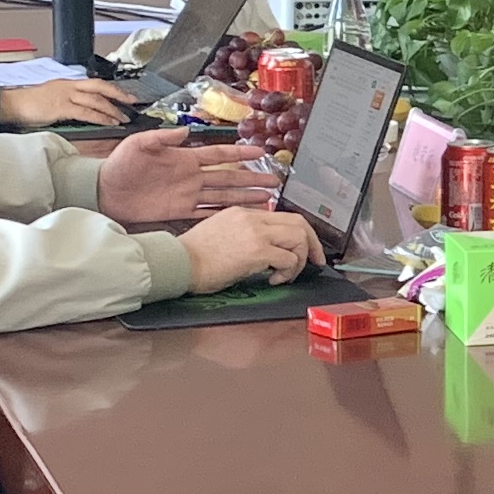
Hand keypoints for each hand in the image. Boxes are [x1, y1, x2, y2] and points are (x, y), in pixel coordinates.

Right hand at [0, 75, 132, 129]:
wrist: (11, 105)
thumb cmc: (29, 104)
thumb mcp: (52, 98)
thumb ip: (69, 102)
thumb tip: (84, 110)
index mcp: (67, 83)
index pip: (95, 83)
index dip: (112, 88)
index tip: (125, 95)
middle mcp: (68, 86)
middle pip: (100, 86)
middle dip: (118, 94)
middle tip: (133, 102)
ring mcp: (65, 95)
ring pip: (95, 99)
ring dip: (112, 109)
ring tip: (123, 118)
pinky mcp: (60, 107)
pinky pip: (85, 112)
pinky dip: (100, 117)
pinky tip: (109, 122)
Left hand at [96, 126, 279, 224]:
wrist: (103, 191)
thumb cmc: (119, 165)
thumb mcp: (139, 144)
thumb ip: (162, 137)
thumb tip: (185, 130)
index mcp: (185, 158)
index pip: (219, 154)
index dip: (240, 152)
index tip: (261, 151)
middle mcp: (191, 177)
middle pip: (229, 177)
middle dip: (252, 178)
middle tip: (275, 181)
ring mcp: (187, 195)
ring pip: (223, 197)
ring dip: (244, 198)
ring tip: (267, 200)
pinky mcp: (178, 211)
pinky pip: (205, 213)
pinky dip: (222, 215)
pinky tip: (238, 217)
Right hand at [179, 206, 321, 291]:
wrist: (178, 263)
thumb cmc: (194, 256)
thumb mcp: (221, 233)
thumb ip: (245, 234)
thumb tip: (268, 250)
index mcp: (243, 212)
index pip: (283, 216)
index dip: (301, 233)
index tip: (307, 249)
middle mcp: (252, 218)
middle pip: (299, 222)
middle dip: (313, 244)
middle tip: (315, 263)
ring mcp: (256, 232)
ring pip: (299, 238)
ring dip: (299, 260)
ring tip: (285, 275)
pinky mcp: (257, 251)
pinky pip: (288, 259)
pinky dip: (288, 272)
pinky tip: (273, 280)